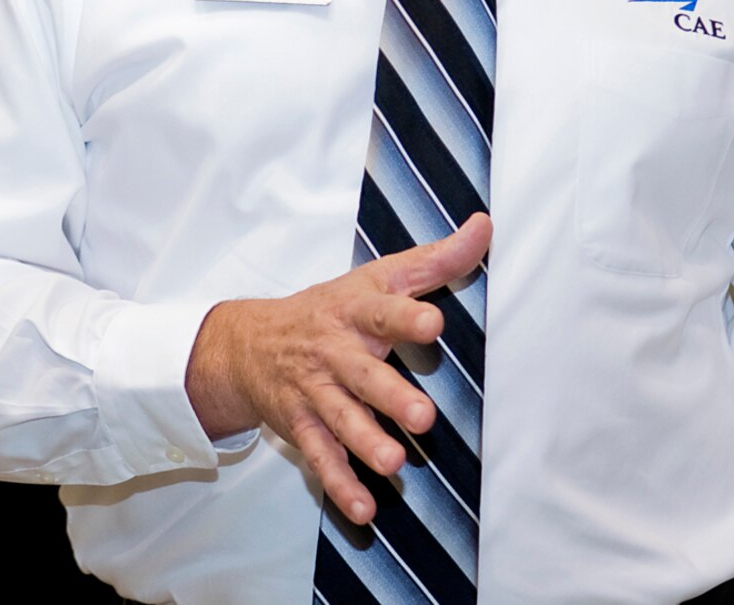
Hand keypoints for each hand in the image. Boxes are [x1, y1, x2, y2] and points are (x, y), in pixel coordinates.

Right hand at [185, 212, 491, 525]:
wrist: (248, 344)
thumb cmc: (331, 307)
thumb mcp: (379, 276)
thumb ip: (436, 258)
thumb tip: (484, 225)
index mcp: (355, 311)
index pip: (382, 310)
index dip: (406, 316)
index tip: (433, 323)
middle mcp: (334, 352)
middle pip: (363, 375)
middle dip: (391, 396)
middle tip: (423, 417)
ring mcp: (316, 393)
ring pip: (341, 421)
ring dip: (366, 444)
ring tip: (394, 464)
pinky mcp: (302, 427)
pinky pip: (320, 459)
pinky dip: (340, 486)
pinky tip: (363, 509)